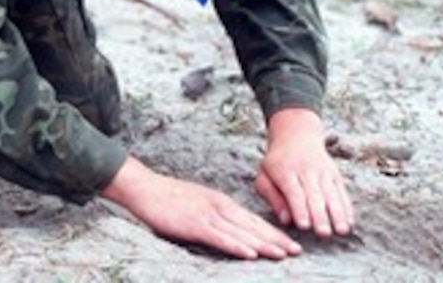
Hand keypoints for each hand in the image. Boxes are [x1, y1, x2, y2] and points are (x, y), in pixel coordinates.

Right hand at [102, 156, 301, 259]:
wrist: (144, 187)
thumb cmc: (168, 197)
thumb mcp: (198, 201)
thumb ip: (216, 213)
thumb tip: (233, 227)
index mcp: (220, 201)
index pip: (252, 219)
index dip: (273, 231)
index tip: (291, 242)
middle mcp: (218, 207)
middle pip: (252, 225)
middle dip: (276, 239)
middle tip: (297, 251)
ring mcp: (207, 215)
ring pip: (241, 232)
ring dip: (264, 244)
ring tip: (283, 254)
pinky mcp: (194, 224)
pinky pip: (219, 237)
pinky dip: (236, 245)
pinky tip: (250, 254)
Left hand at [255, 108, 353, 236]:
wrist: (296, 135)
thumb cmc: (276, 163)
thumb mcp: (264, 176)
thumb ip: (272, 197)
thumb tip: (285, 220)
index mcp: (284, 171)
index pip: (293, 192)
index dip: (299, 209)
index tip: (304, 226)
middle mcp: (305, 170)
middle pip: (314, 195)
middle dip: (319, 215)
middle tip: (323, 233)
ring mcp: (322, 171)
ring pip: (331, 194)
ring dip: (337, 214)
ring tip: (341, 231)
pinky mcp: (334, 174)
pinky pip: (341, 192)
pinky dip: (346, 207)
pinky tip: (349, 222)